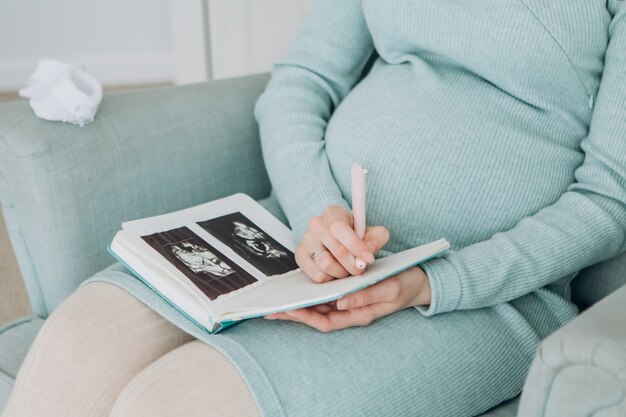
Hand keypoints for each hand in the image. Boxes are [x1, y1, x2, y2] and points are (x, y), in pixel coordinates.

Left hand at [265, 266, 430, 331]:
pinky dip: (313, 295)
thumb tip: (340, 302)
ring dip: (301, 305)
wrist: (419, 280)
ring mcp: (350, 303)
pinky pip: (327, 298)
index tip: (289, 309)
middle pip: (317, 317)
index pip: (326, 321)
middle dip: (295, 314)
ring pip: (320, 308)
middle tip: (272, 309)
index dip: (306, 317)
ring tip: (280, 300)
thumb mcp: (390, 289)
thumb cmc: (406, 284)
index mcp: (360, 314)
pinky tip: (301, 289)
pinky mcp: (350, 293)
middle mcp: (351, 311)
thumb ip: (366, 296)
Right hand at [295, 205, 389, 281]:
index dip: (356, 246)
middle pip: (337, 251)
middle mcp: (316, 225)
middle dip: (354, 264)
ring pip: (326, 265)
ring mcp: (306, 240)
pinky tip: (335, 272)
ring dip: (341, 273)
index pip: (340, 229)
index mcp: (333, 213)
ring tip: (346, 269)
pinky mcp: (300, 256)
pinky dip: (330, 278)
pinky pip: (317, 275)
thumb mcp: (368, 230)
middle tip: (360, 268)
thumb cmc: (352, 233)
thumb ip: (376, 237)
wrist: (332, 234)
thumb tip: (369, 250)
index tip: (369, 258)